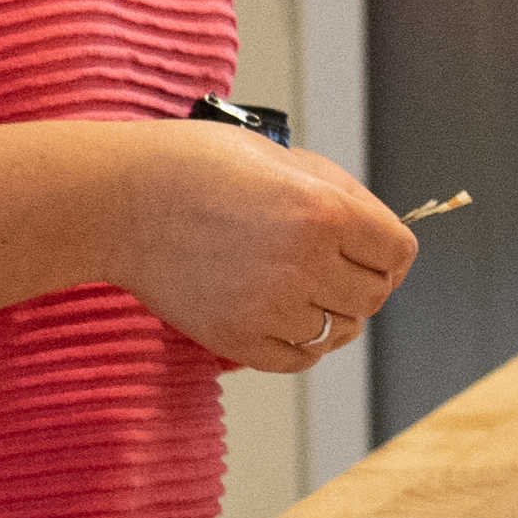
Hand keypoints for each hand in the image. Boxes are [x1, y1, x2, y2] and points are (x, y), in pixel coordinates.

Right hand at [107, 124, 413, 374]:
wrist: (119, 199)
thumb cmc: (197, 166)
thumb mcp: (283, 158)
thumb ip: (341, 195)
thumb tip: (380, 235)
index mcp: (324, 211)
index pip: (399, 253)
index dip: (387, 250)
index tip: (369, 249)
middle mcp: (306, 263)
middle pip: (373, 296)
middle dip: (360, 281)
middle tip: (330, 266)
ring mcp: (271, 307)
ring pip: (338, 332)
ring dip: (330, 314)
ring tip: (300, 288)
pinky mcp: (237, 339)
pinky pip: (299, 358)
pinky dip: (300, 342)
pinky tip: (280, 314)